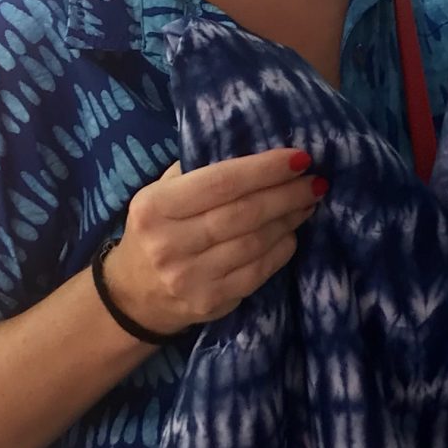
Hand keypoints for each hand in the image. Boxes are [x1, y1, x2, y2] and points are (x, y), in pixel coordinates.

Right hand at [101, 149, 321, 336]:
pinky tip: (292, 232)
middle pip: (243, 213)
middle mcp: (170, 243)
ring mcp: (190, 277)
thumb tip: (256, 146)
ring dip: (289, 219)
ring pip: (255, 242)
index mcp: (155, 206)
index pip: (221, 182)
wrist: (133, 296)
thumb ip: (196, 170)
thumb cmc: (155, 230)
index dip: (264, 169)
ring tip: (308, 202)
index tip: (299, 158)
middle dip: (286, 194)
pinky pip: (258, 271)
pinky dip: (281, 249)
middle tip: (314, 180)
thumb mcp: (158, 194)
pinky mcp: (210, 302)